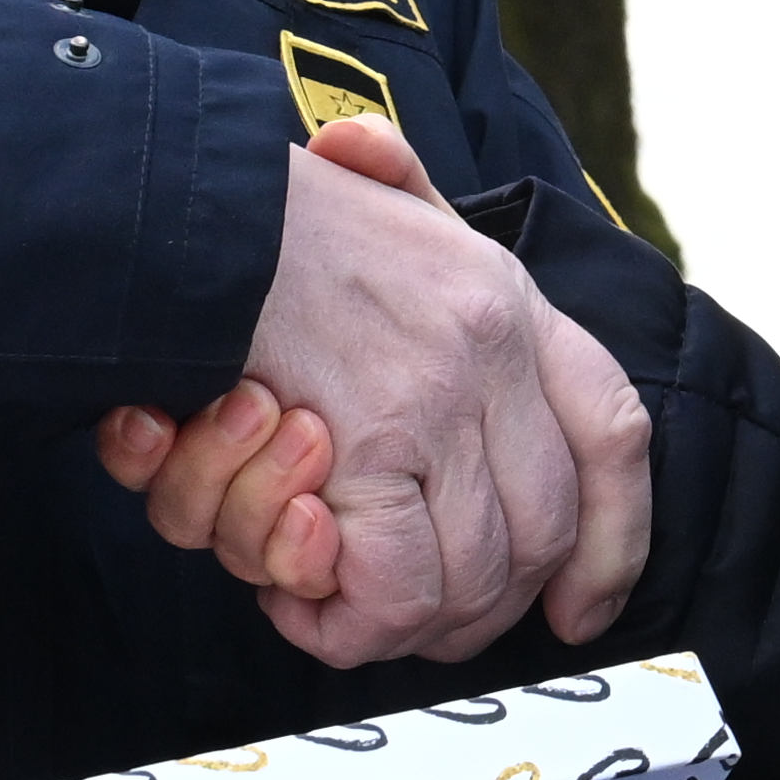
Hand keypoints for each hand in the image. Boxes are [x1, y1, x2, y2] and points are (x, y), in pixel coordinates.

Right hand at [98, 118, 649, 667]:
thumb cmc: (241, 217)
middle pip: (542, 536)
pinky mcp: (363, 446)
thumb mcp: (356, 190)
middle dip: (473, 614)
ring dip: (392, 624)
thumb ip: (387, 191)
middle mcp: (492, 350)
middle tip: (394, 625)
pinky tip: (288, 599)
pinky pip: (391, 592)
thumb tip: (360, 154)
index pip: (612, 435)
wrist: (167, 196)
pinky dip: (340, 620)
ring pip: (467, 582)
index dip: (610, 543)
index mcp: (501, 295)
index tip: (581, 613)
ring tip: (316, 601)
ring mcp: (437, 400)